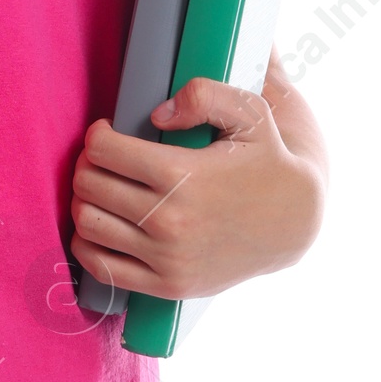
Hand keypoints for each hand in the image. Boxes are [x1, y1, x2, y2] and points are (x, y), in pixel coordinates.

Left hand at [68, 47, 325, 300]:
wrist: (295, 222)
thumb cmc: (268, 160)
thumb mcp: (251, 113)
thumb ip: (206, 96)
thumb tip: (157, 114)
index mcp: (183, 176)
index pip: (103, 149)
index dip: (98, 134)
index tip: (108, 132)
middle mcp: (170, 221)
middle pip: (89, 184)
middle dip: (88, 163)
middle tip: (103, 158)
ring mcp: (167, 258)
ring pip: (87, 223)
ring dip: (85, 200)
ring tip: (103, 188)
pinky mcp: (168, 285)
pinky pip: (100, 267)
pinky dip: (87, 243)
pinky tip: (103, 224)